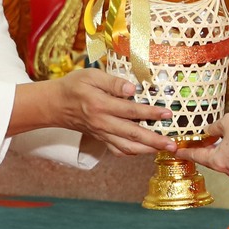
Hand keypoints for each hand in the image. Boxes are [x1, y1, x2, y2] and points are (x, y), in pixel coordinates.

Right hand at [51, 69, 172, 154]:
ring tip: (164, 149)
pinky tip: (145, 150)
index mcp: (101, 105)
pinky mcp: (101, 139)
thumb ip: (112, 82)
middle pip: (133, 134)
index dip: (150, 113)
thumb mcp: (91, 75)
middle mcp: (102, 123)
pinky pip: (118, 150)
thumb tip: (132, 88)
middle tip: (173, 144)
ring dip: (147, 150)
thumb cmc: (74, 86)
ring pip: (127, 147)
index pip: (130, 111)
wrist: (55, 105)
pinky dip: (133, 152)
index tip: (167, 113)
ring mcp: (102, 134)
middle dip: (155, 140)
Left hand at [177, 110, 228, 177]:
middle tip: (197, 144)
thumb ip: (214, 128)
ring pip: (226, 161)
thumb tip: (210, 131)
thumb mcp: (226, 122)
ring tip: (218, 141)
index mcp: (218, 161)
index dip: (187, 153)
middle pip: (211, 160)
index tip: (178, 152)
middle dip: (204, 152)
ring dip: (221, 152)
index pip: (197, 157)